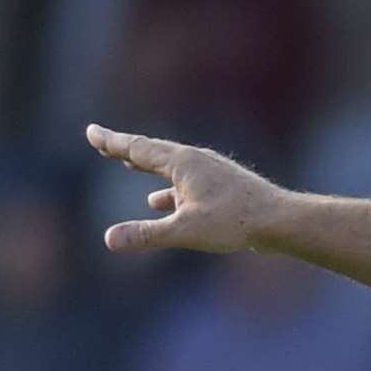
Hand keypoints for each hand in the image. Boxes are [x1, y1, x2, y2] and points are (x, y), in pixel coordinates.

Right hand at [86, 124, 283, 253]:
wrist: (281, 220)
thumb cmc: (236, 222)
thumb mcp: (186, 230)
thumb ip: (147, 234)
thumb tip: (109, 239)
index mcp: (183, 163)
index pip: (138, 149)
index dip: (112, 142)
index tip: (90, 132)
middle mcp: (196, 161)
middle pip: (153, 152)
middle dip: (126, 149)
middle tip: (103, 141)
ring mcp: (211, 173)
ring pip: (171, 167)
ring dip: (148, 166)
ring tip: (130, 165)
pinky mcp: (223, 188)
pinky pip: (186, 184)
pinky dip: (168, 189)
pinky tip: (159, 202)